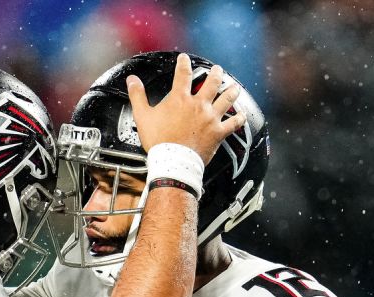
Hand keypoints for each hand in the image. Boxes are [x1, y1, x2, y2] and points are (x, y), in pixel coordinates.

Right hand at [127, 53, 246, 163]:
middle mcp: (198, 105)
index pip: (183, 74)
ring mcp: (210, 118)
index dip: (184, 63)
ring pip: (227, 99)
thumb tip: (132, 81)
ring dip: (232, 91)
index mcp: (180, 99)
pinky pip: (234, 123)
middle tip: (217, 70)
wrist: (172, 161)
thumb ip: (138, 96)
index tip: (185, 59)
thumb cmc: (158, 141)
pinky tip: (242, 115)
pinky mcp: (218, 132)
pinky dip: (240, 119)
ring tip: (234, 87)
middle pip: (212, 82)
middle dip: (216, 73)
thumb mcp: (142, 116)